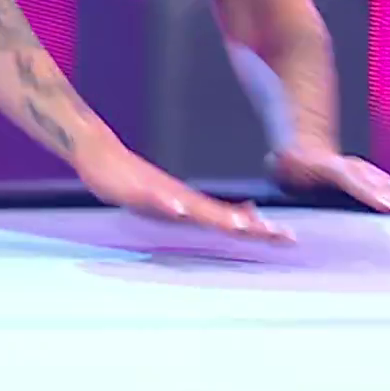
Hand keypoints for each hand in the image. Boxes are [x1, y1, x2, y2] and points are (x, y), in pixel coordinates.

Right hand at [76, 139, 293, 242]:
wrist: (100, 153)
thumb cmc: (135, 180)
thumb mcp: (172, 200)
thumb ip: (202, 211)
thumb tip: (241, 215)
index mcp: (191, 204)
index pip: (232, 219)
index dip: (259, 228)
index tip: (289, 238)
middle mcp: (182, 199)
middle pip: (222, 216)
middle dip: (252, 227)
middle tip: (282, 236)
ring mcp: (161, 194)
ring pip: (194, 209)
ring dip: (218, 218)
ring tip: (241, 227)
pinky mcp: (137, 191)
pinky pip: (154, 201)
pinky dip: (168, 206)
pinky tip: (178, 211)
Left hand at [270, 145, 389, 214]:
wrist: (302, 142)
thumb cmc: (292, 163)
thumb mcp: (282, 167)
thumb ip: (283, 170)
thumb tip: (278, 169)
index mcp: (332, 168)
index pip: (357, 184)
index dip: (373, 196)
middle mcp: (353, 168)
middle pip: (380, 186)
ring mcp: (364, 170)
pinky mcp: (371, 175)